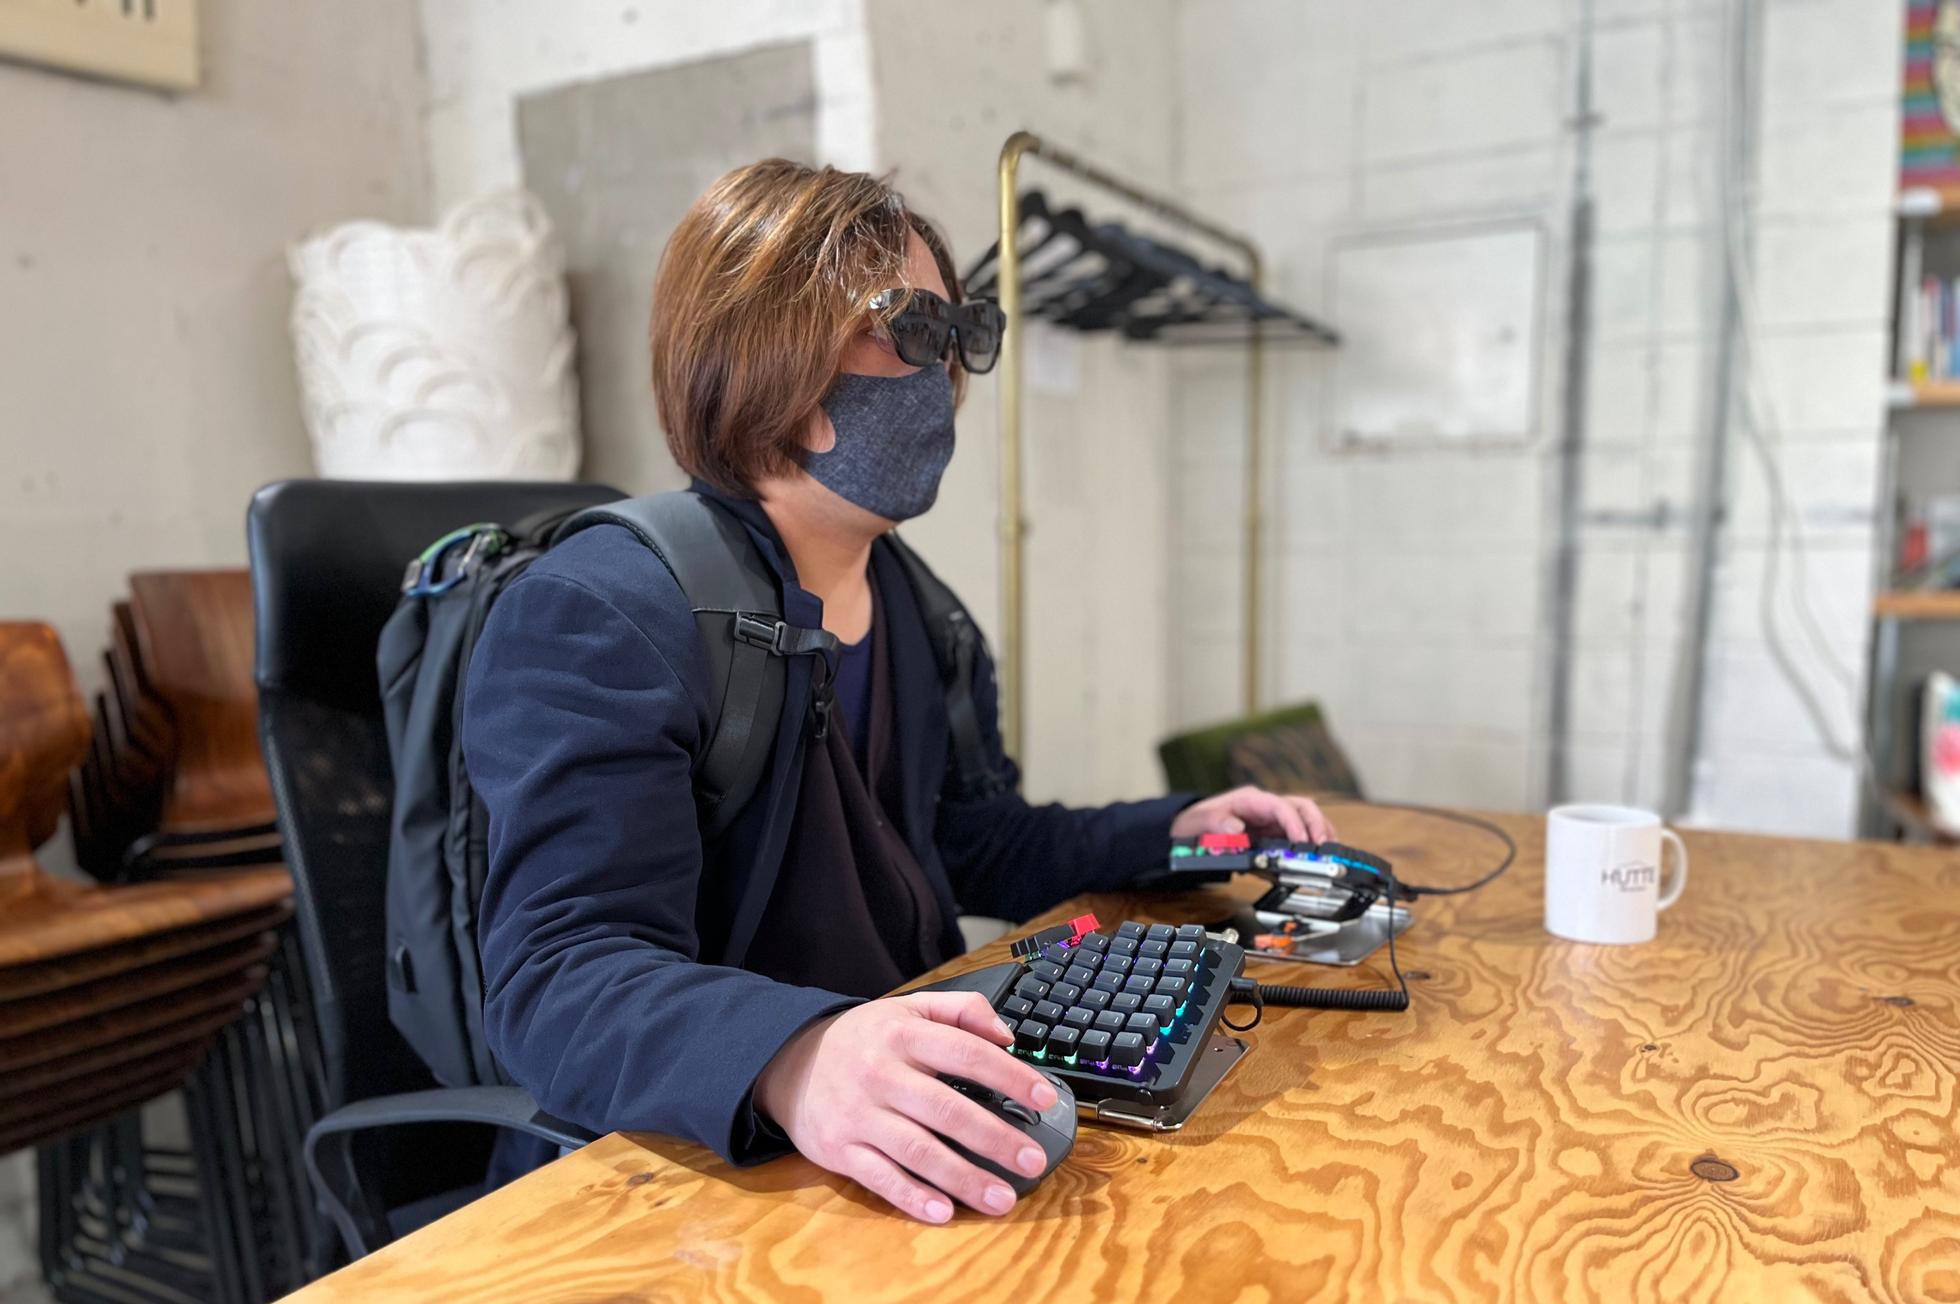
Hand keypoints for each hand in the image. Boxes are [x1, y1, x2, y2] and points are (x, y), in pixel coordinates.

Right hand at [753, 991, 1059, 1223]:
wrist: (790, 1063)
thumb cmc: (863, 1040)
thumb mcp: (907, 1007)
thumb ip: (961, 1010)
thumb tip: (1007, 1036)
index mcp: (904, 1035)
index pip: (967, 1053)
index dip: (1009, 1076)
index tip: (1044, 1097)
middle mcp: (882, 1074)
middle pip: (946, 1109)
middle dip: (994, 1138)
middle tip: (1031, 1160)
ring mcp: (860, 1115)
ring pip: (918, 1150)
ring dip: (963, 1177)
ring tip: (1000, 1197)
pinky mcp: (841, 1150)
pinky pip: (880, 1177)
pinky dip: (911, 1196)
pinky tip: (943, 1211)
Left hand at [1171, 784, 1336, 842]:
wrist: (1189, 829)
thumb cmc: (1195, 822)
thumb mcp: (1197, 821)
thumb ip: (1214, 822)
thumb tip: (1235, 827)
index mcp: (1250, 800)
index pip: (1280, 806)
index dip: (1294, 823)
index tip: (1301, 841)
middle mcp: (1265, 807)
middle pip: (1301, 807)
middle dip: (1316, 824)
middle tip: (1323, 846)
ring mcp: (1271, 820)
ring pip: (1305, 818)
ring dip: (1320, 831)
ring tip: (1328, 850)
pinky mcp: (1273, 833)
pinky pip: (1298, 834)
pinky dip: (1312, 841)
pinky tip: (1319, 853)